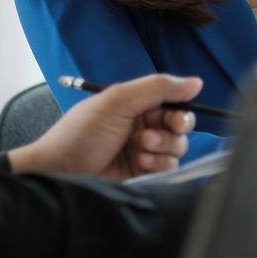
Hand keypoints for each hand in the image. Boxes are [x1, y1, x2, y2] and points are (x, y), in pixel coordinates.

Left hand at [9, 75, 199, 180]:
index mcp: (135, 104)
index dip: (180, 110)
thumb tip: (197, 82)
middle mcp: (143, 126)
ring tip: (139, 149)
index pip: (172, 103)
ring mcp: (144, 151)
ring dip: (162, 148)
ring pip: (177, 147)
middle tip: (151, 136)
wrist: (59, 172)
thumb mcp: (118, 100)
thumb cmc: (82, 132)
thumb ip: (158, 87)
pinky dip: (159, 165)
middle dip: (172, 130)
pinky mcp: (144, 175)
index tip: (178, 119)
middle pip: (179, 126)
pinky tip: (140, 164)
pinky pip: (169, 168)